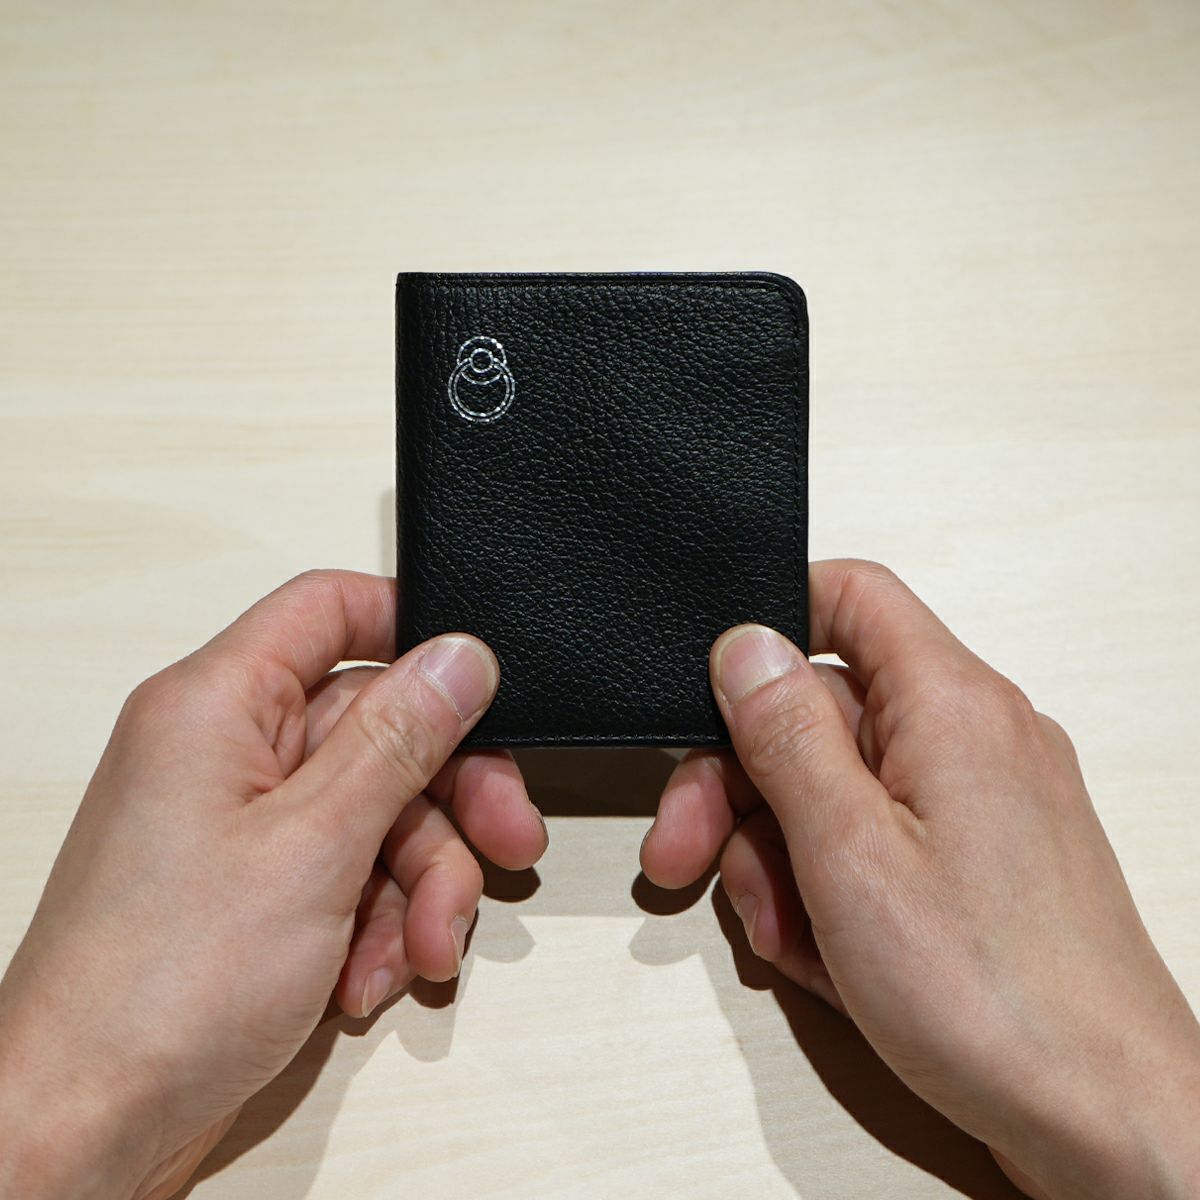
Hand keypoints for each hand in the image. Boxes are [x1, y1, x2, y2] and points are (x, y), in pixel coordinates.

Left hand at [0, 570, 546, 1199]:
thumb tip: (460, 658)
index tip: (481, 687)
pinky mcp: (262, 889)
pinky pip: (356, 872)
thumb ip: (397, 740)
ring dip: (421, 884)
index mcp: (219, 704)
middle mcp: (230, 753)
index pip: (328, 609)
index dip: (412, 629)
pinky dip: (382, 923)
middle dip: (450, 796)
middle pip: (379, 727)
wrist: (91, 1125)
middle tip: (506, 842)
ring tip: (424, 950)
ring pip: (381, 811)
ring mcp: (247, 825)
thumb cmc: (160, 987)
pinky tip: (372, 977)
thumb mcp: (315, 846)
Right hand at [642, 560, 1199, 1199]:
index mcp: (949, 704)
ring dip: (781, 857)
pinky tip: (825, 953)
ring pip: (836, 788)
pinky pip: (874, 844)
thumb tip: (745, 646)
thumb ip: (787, 735)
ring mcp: (977, 803)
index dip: (771, 625)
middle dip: (742, 784)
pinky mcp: (975, 862)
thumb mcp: (850, 853)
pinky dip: (830, 891)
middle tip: (689, 850)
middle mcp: (972, 737)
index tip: (712, 695)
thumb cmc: (997, 998)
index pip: (849, 595)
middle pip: (820, 711)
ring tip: (786, 933)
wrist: (1105, 1122)